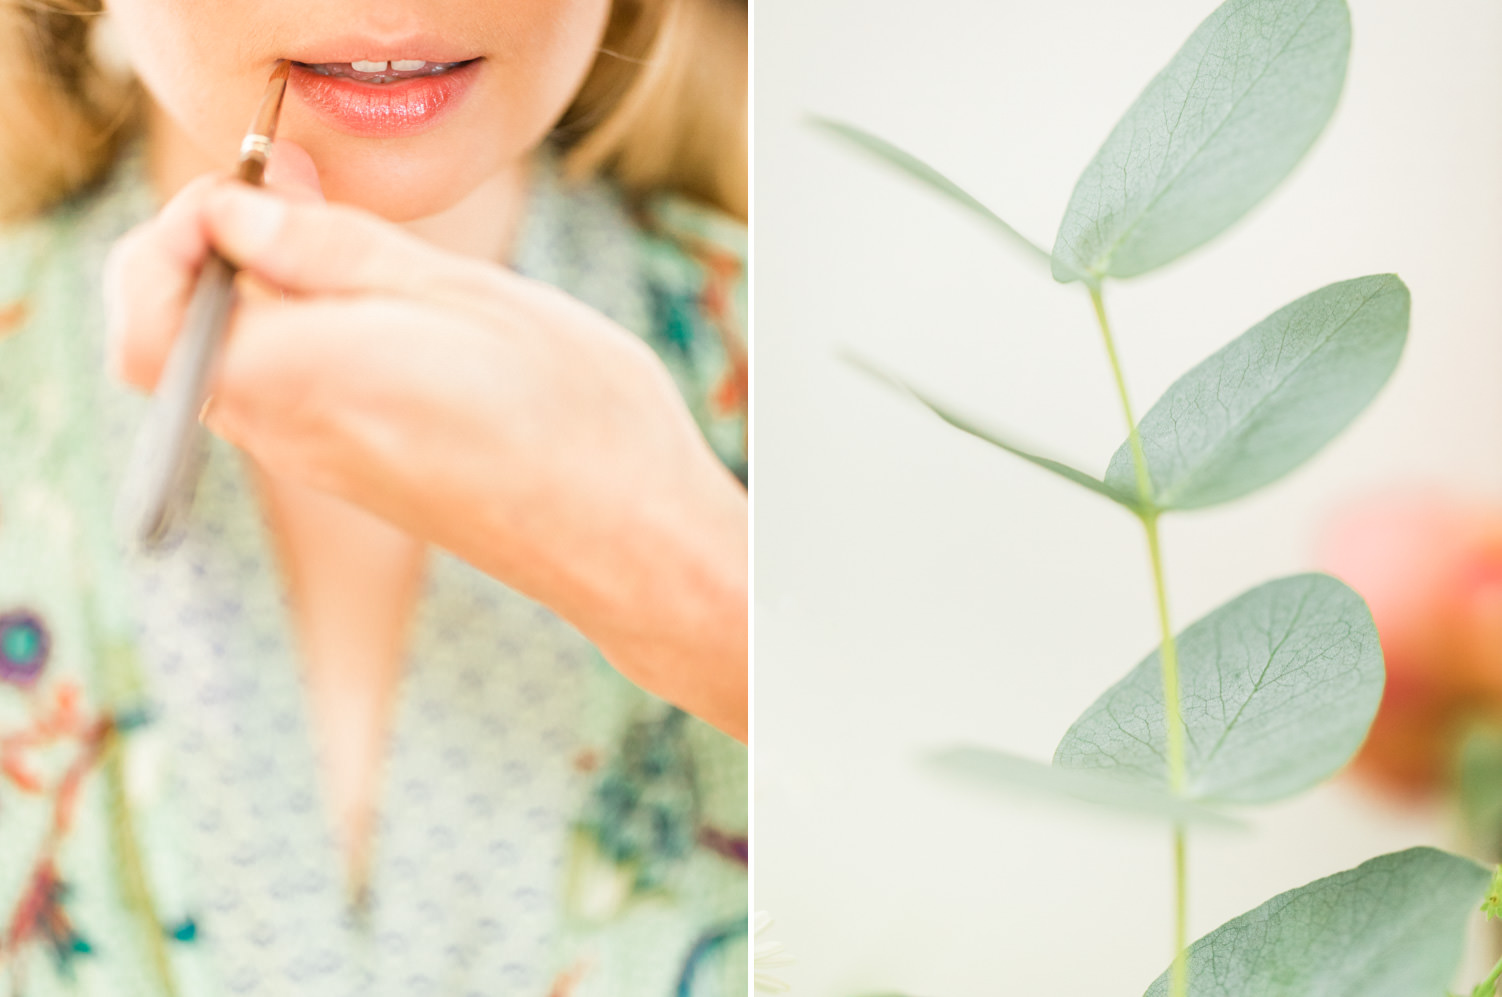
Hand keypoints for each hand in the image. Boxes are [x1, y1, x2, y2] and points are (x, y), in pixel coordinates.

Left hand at [103, 143, 747, 741]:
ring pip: (237, 365)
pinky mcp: (362, 480)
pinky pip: (292, 395)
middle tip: (295, 196)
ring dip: (266, 293)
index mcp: (299, 380)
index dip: (169, 240)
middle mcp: (290, 436)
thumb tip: (232, 214)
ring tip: (356, 247)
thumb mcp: (455, 291)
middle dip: (215, 253)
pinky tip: (387, 309)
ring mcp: (323, 468)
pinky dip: (306, 337)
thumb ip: (328, 250)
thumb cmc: (567, 414)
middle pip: (184, 340)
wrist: (629, 540)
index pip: (151, 317)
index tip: (250, 191)